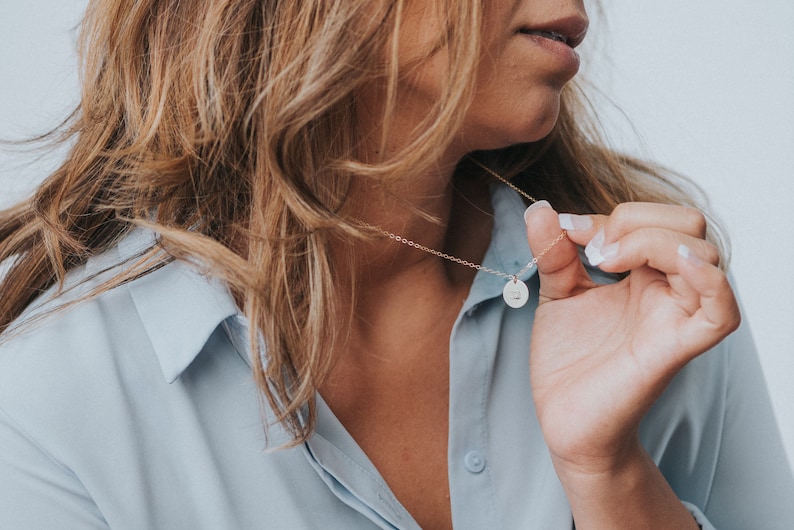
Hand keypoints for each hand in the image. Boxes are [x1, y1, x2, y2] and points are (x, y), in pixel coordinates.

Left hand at [524, 201, 739, 525]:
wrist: (564, 420)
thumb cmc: (569, 362)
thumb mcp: (558, 294)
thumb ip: (554, 251)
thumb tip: (539, 209)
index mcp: (642, 275)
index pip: (651, 219)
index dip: (608, 215)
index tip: (565, 231)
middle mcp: (666, 291)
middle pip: (688, 225)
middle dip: (637, 220)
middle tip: (594, 250)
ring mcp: (674, 317)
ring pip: (704, 254)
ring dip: (654, 240)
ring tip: (607, 259)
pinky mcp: (675, 348)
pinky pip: (721, 311)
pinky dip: (708, 280)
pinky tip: (674, 265)